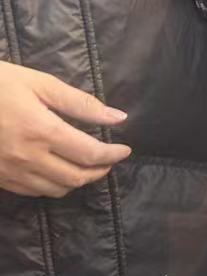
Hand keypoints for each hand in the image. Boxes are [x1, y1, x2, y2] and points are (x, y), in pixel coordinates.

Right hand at [0, 63, 130, 196]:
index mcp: (41, 131)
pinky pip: (32, 191)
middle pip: (76, 178)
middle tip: (109, 159)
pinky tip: (57, 170)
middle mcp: (26, 156)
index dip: (113, 155)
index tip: (125, 150)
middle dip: (100, 171)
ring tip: (87, 165)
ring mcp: (9, 171)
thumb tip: (117, 117)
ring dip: (77, 180)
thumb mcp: (39, 83)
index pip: (90, 154)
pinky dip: (52, 185)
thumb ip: (80, 103)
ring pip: (55, 189)